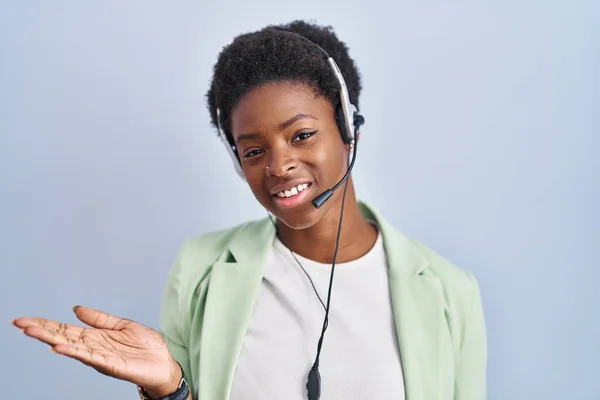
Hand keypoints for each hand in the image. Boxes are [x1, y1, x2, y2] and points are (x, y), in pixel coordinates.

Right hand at [12, 306, 180, 396]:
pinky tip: (59, 348)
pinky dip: (74, 353)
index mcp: (95, 337)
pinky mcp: (111, 365)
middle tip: (20, 323)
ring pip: (71, 347)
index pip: (65, 329)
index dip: (46, 324)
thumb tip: (76, 308)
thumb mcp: (122, 325)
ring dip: (51, 339)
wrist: (164, 363)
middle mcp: (93, 347)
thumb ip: (99, 318)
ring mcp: (100, 357)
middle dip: (41, 330)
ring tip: (32, 332)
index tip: (25, 320)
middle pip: (63, 337)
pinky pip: (89, 358)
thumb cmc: (145, 347)